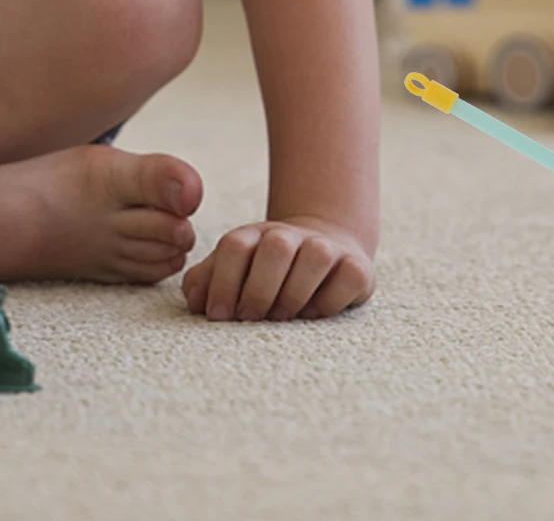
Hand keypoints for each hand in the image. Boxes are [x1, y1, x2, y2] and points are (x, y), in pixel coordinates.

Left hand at [181, 215, 373, 321]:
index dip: (222, 281)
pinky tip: (313, 314)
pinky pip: (347, 279)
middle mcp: (292, 236)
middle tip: (250, 317)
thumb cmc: (268, 273)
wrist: (325, 250)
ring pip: (315, 257)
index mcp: (256, 235)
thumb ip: (207, 282)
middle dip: (259, 290)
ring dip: (294, 295)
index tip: (218, 314)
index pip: (235, 246)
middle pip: (276, 248)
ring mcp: (327, 247)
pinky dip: (329, 301)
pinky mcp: (357, 266)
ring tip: (281, 317)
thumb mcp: (235, 271)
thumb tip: (196, 302)